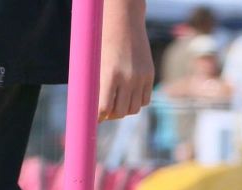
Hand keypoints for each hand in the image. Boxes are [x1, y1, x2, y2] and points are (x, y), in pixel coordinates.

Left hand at [98, 0, 153, 120]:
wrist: (123, 19)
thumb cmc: (101, 38)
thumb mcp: (94, 61)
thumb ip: (93, 84)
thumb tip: (92, 109)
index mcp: (109, 74)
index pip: (104, 108)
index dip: (98, 117)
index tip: (94, 118)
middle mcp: (128, 78)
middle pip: (120, 112)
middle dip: (111, 115)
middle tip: (105, 112)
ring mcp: (141, 77)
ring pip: (134, 109)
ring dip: (124, 109)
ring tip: (117, 102)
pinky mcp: (149, 75)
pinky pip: (145, 100)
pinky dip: (136, 102)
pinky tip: (128, 95)